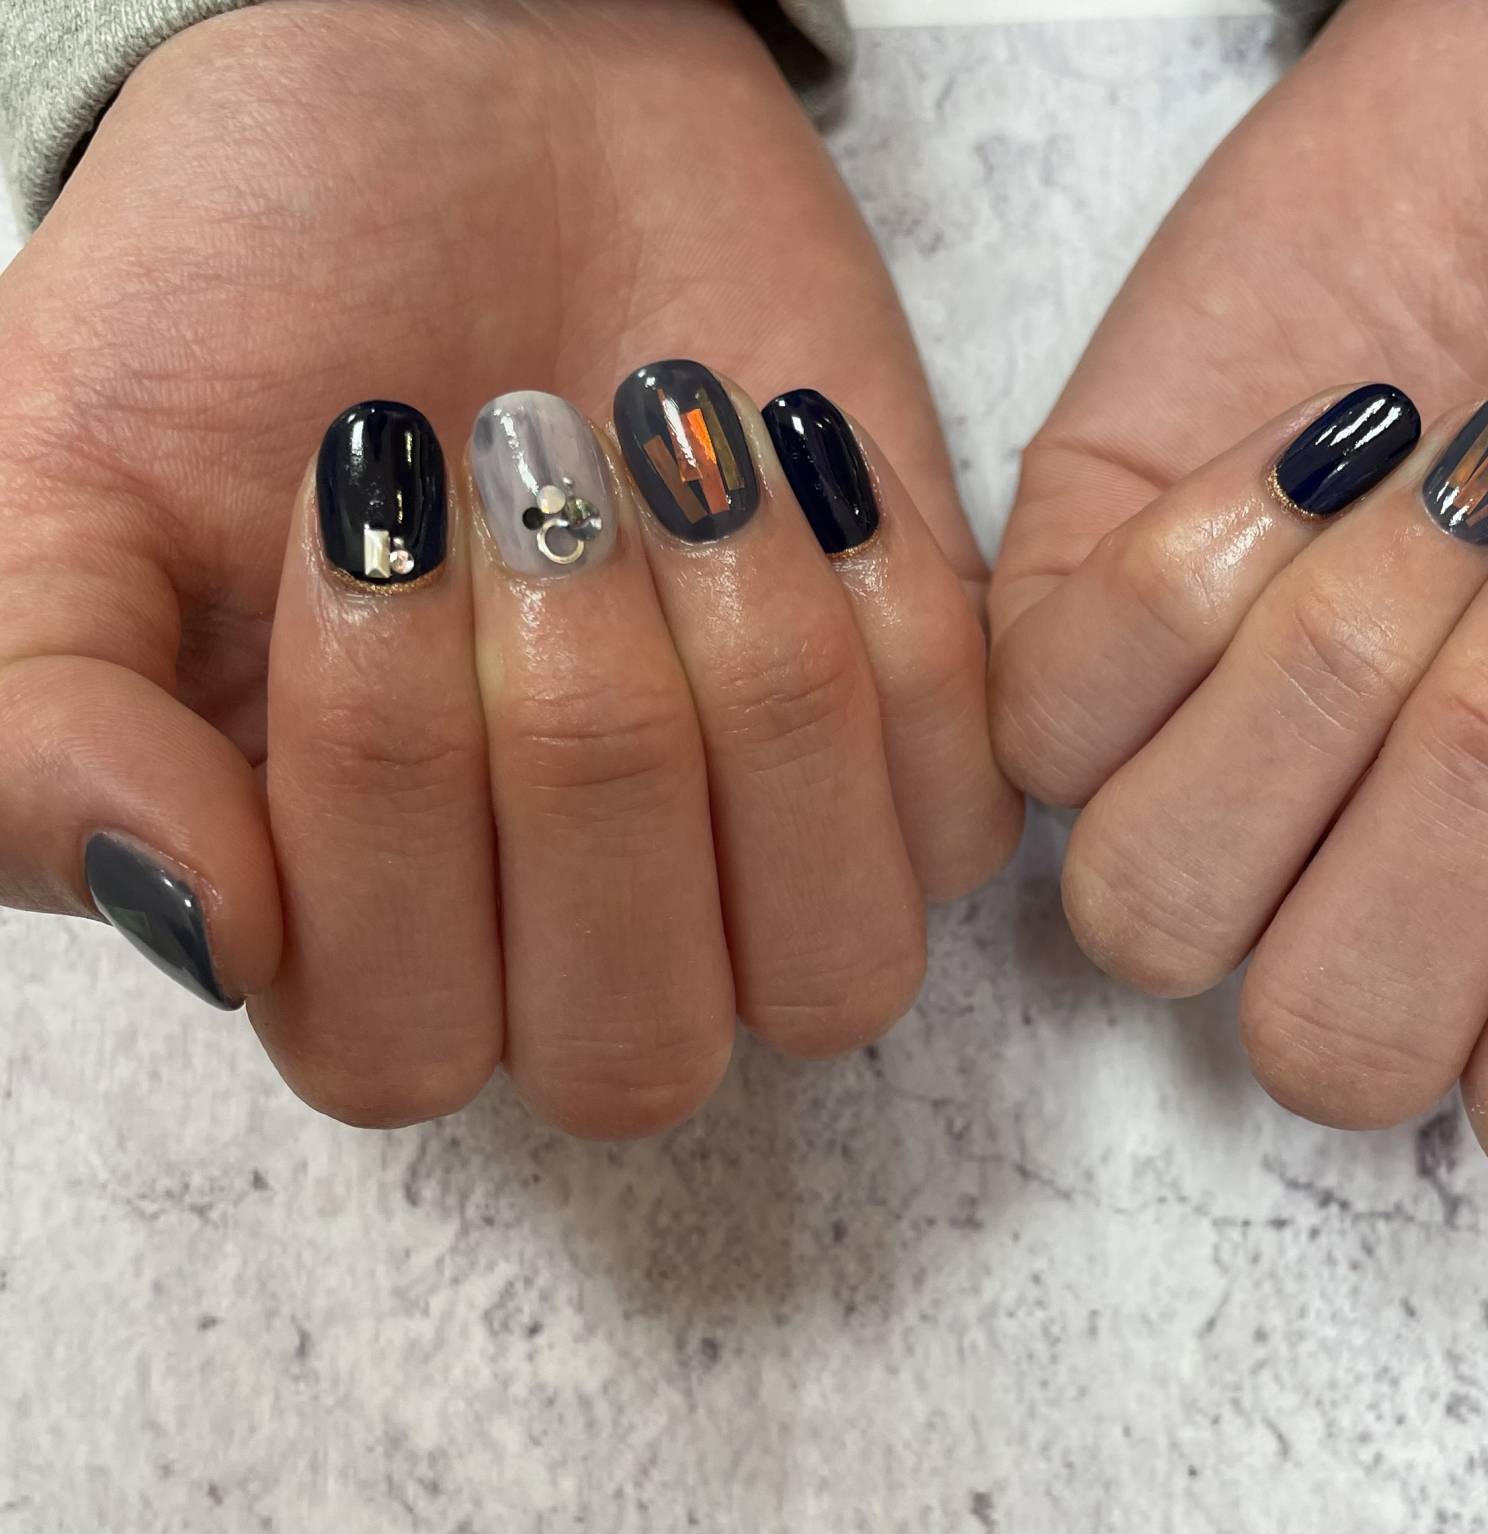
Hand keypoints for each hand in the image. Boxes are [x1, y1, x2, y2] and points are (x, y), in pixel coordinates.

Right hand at [0, 0, 1019, 1134]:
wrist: (480, 104)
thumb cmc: (258, 297)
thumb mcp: (61, 479)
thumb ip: (46, 728)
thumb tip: (198, 923)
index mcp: (349, 934)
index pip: (398, 1037)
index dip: (391, 796)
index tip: (367, 500)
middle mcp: (570, 954)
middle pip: (629, 1043)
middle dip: (586, 751)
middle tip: (534, 475)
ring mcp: (763, 877)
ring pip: (829, 979)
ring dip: (762, 710)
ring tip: (684, 465)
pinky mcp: (917, 764)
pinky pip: (963, 826)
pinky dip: (895, 630)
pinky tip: (801, 460)